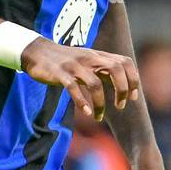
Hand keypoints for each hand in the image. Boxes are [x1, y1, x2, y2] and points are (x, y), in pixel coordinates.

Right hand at [21, 38, 138, 120]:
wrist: (37, 52)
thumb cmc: (65, 61)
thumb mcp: (87, 61)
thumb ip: (103, 70)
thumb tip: (121, 85)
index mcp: (98, 56)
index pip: (124, 62)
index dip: (133, 79)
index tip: (133, 97)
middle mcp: (89, 58)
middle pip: (115, 69)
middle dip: (122, 90)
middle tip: (120, 106)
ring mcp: (74, 66)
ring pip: (95, 84)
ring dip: (100, 103)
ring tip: (99, 117)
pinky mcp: (60, 74)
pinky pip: (73, 88)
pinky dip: (81, 102)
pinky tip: (86, 112)